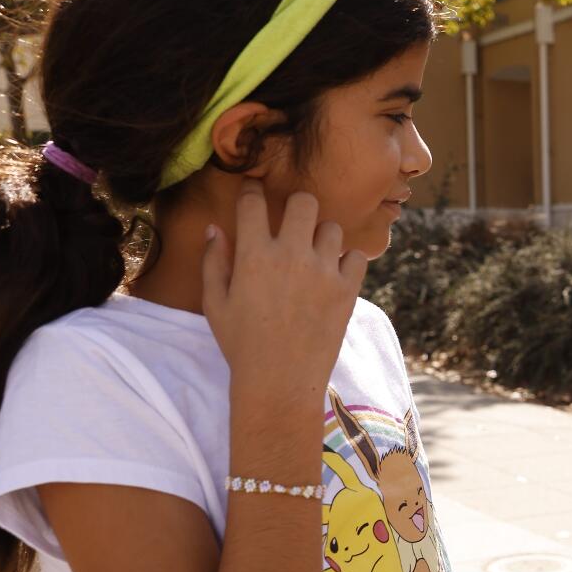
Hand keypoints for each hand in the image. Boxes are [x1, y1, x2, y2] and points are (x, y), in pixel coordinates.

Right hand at [202, 183, 366, 404]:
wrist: (280, 380)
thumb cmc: (241, 343)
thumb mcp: (215, 303)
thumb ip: (214, 262)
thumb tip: (215, 229)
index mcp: (254, 254)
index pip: (253, 202)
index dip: (252, 191)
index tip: (254, 192)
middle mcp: (291, 255)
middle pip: (304, 201)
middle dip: (297, 206)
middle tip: (293, 220)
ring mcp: (323, 271)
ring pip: (332, 228)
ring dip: (322, 236)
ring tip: (313, 254)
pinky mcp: (347, 290)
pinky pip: (356, 257)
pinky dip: (347, 261)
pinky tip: (333, 274)